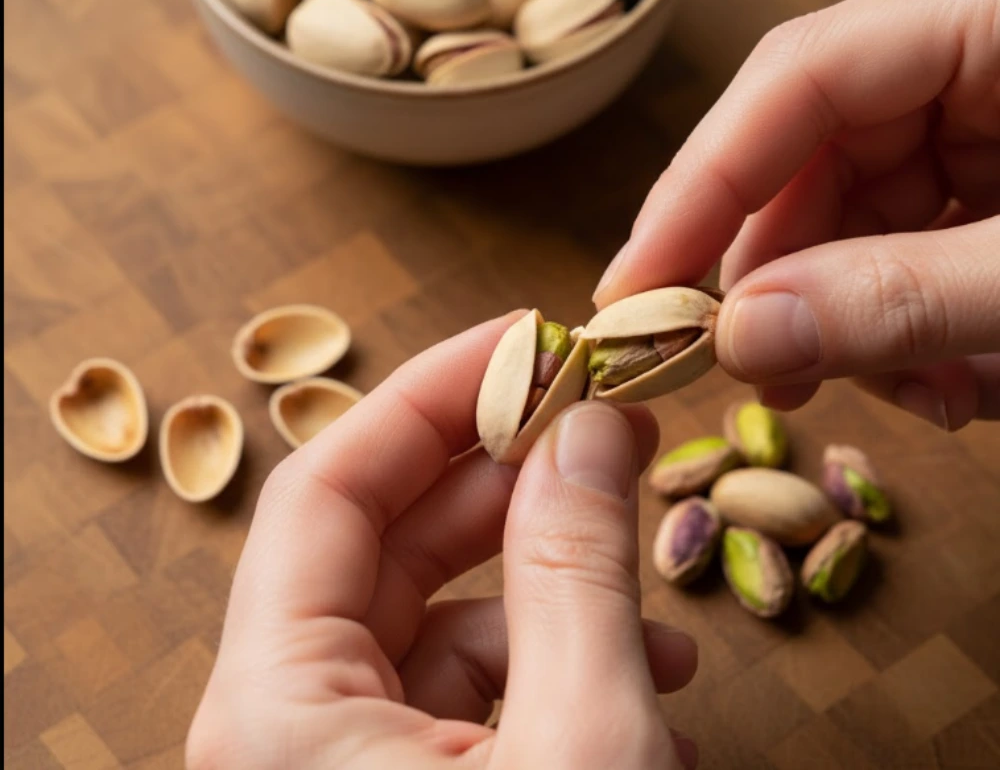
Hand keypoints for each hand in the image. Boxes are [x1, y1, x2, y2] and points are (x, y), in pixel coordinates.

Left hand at [187, 315, 698, 769]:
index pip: (328, 489)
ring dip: (557, 594)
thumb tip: (589, 433)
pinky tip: (648, 691)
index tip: (525, 341)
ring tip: (656, 613)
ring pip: (442, 620)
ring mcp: (345, 763)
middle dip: (509, 482)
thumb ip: (577, 577)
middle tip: (605, 431)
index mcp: (277, 712)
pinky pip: (469, 695)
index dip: (430, 394)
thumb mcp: (579, 745)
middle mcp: (288, 730)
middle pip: (388, 544)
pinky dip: (557, 674)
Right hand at [593, 0, 999, 429]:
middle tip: (761, 376)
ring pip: (859, 217)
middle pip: (813, 157)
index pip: (794, 78)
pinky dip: (916, 326)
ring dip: (857, 323)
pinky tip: (949, 380)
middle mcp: (972, 55)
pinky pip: (915, 246)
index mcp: (994, 11)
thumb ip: (908, 298)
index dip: (699, 188)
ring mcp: (990, 117)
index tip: (634, 292)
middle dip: (784, 282)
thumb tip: (745, 339)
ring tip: (909, 394)